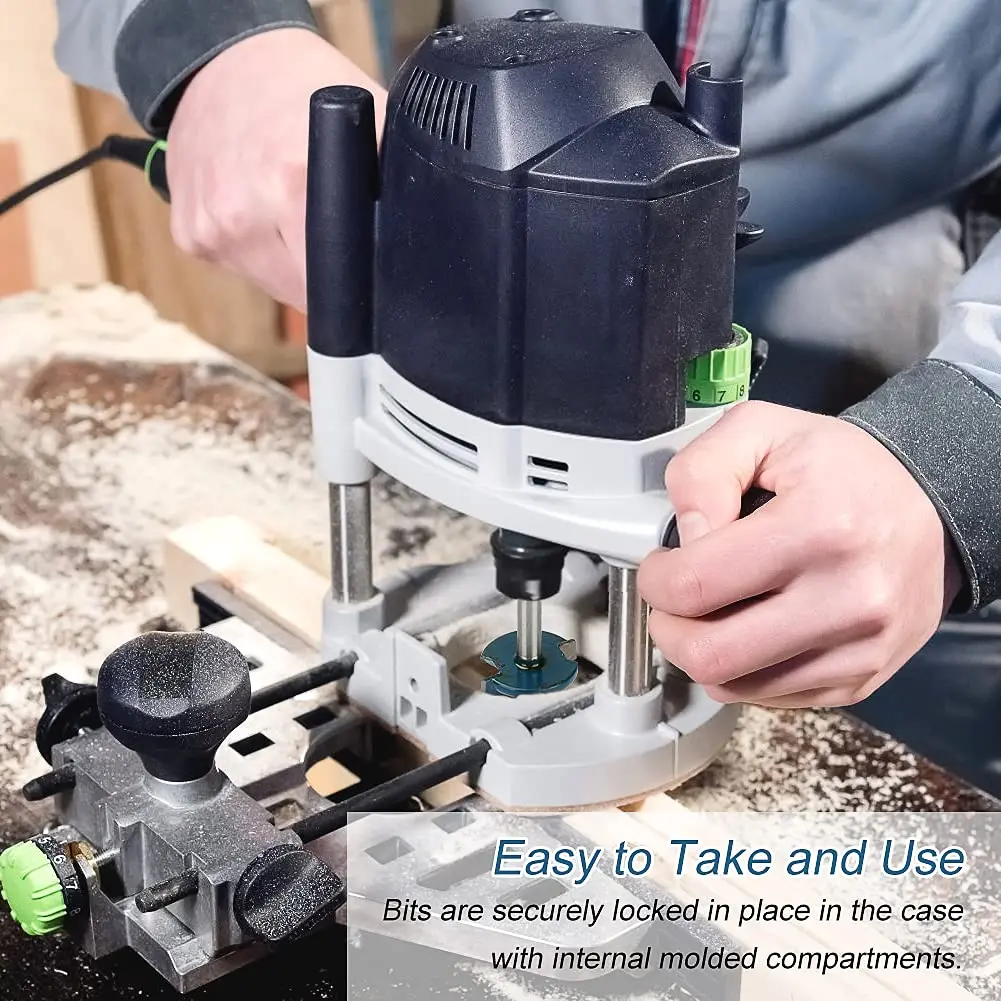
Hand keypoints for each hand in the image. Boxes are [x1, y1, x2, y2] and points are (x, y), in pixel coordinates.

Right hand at [166, 29, 386, 310]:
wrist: (220, 59)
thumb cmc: (300, 87)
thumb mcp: (369, 122)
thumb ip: (393, 187)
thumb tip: (415, 250)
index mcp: (291, 186)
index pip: (334, 285)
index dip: (356, 292)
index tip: (366, 282)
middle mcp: (242, 213)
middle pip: (302, 292)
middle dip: (325, 278)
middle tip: (332, 231)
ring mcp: (211, 228)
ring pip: (271, 286)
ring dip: (291, 267)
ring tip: (293, 212)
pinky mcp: (190, 236)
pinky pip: (240, 268)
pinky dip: (258, 251)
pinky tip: (262, 211)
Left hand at [637, 401, 963, 707]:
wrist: (933, 504)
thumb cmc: (843, 469)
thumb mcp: (763, 429)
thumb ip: (703, 471)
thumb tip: (684, 539)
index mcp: (818, 529)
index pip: (695, 585)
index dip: (655, 579)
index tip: (661, 566)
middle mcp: (847, 598)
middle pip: (709, 654)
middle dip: (668, 627)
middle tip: (673, 600)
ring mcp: (859, 648)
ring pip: (733, 685)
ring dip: (700, 652)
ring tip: (708, 613)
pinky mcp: (861, 679)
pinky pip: (768, 698)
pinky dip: (740, 671)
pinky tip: (747, 630)